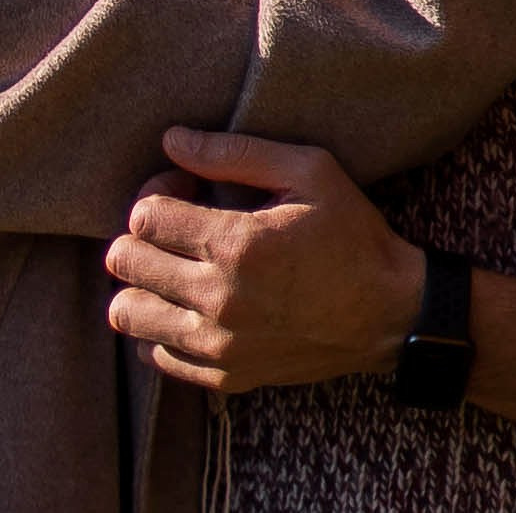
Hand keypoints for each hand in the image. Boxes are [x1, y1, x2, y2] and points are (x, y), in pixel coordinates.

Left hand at [104, 128, 425, 393]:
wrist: (390, 314)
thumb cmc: (352, 234)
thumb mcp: (309, 171)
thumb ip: (235, 152)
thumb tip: (172, 139)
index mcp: (236, 243)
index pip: (144, 217)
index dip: (157, 192)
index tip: (185, 189)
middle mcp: (219, 298)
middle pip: (125, 262)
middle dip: (141, 234)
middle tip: (176, 226)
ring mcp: (219, 344)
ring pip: (127, 313)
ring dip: (141, 282)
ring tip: (175, 267)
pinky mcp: (225, 375)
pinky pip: (156, 353)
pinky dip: (160, 326)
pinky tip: (190, 304)